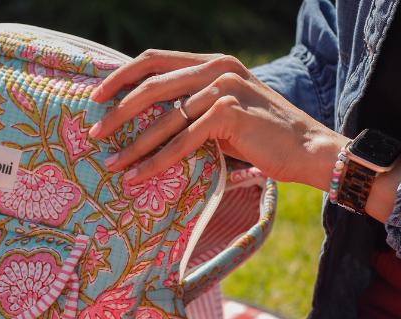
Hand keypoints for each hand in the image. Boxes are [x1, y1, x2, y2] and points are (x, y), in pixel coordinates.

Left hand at [88, 49, 347, 191]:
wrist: (307, 149)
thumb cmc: (262, 137)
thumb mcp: (222, 113)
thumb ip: (191, 108)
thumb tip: (146, 123)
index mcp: (211, 62)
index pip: (154, 60)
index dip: (121, 77)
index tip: (96, 97)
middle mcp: (216, 68)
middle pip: (151, 85)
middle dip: (117, 111)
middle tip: (94, 133)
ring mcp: (223, 88)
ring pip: (164, 118)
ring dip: (133, 144)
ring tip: (111, 164)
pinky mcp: (229, 114)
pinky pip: (183, 141)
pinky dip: (157, 161)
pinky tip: (138, 176)